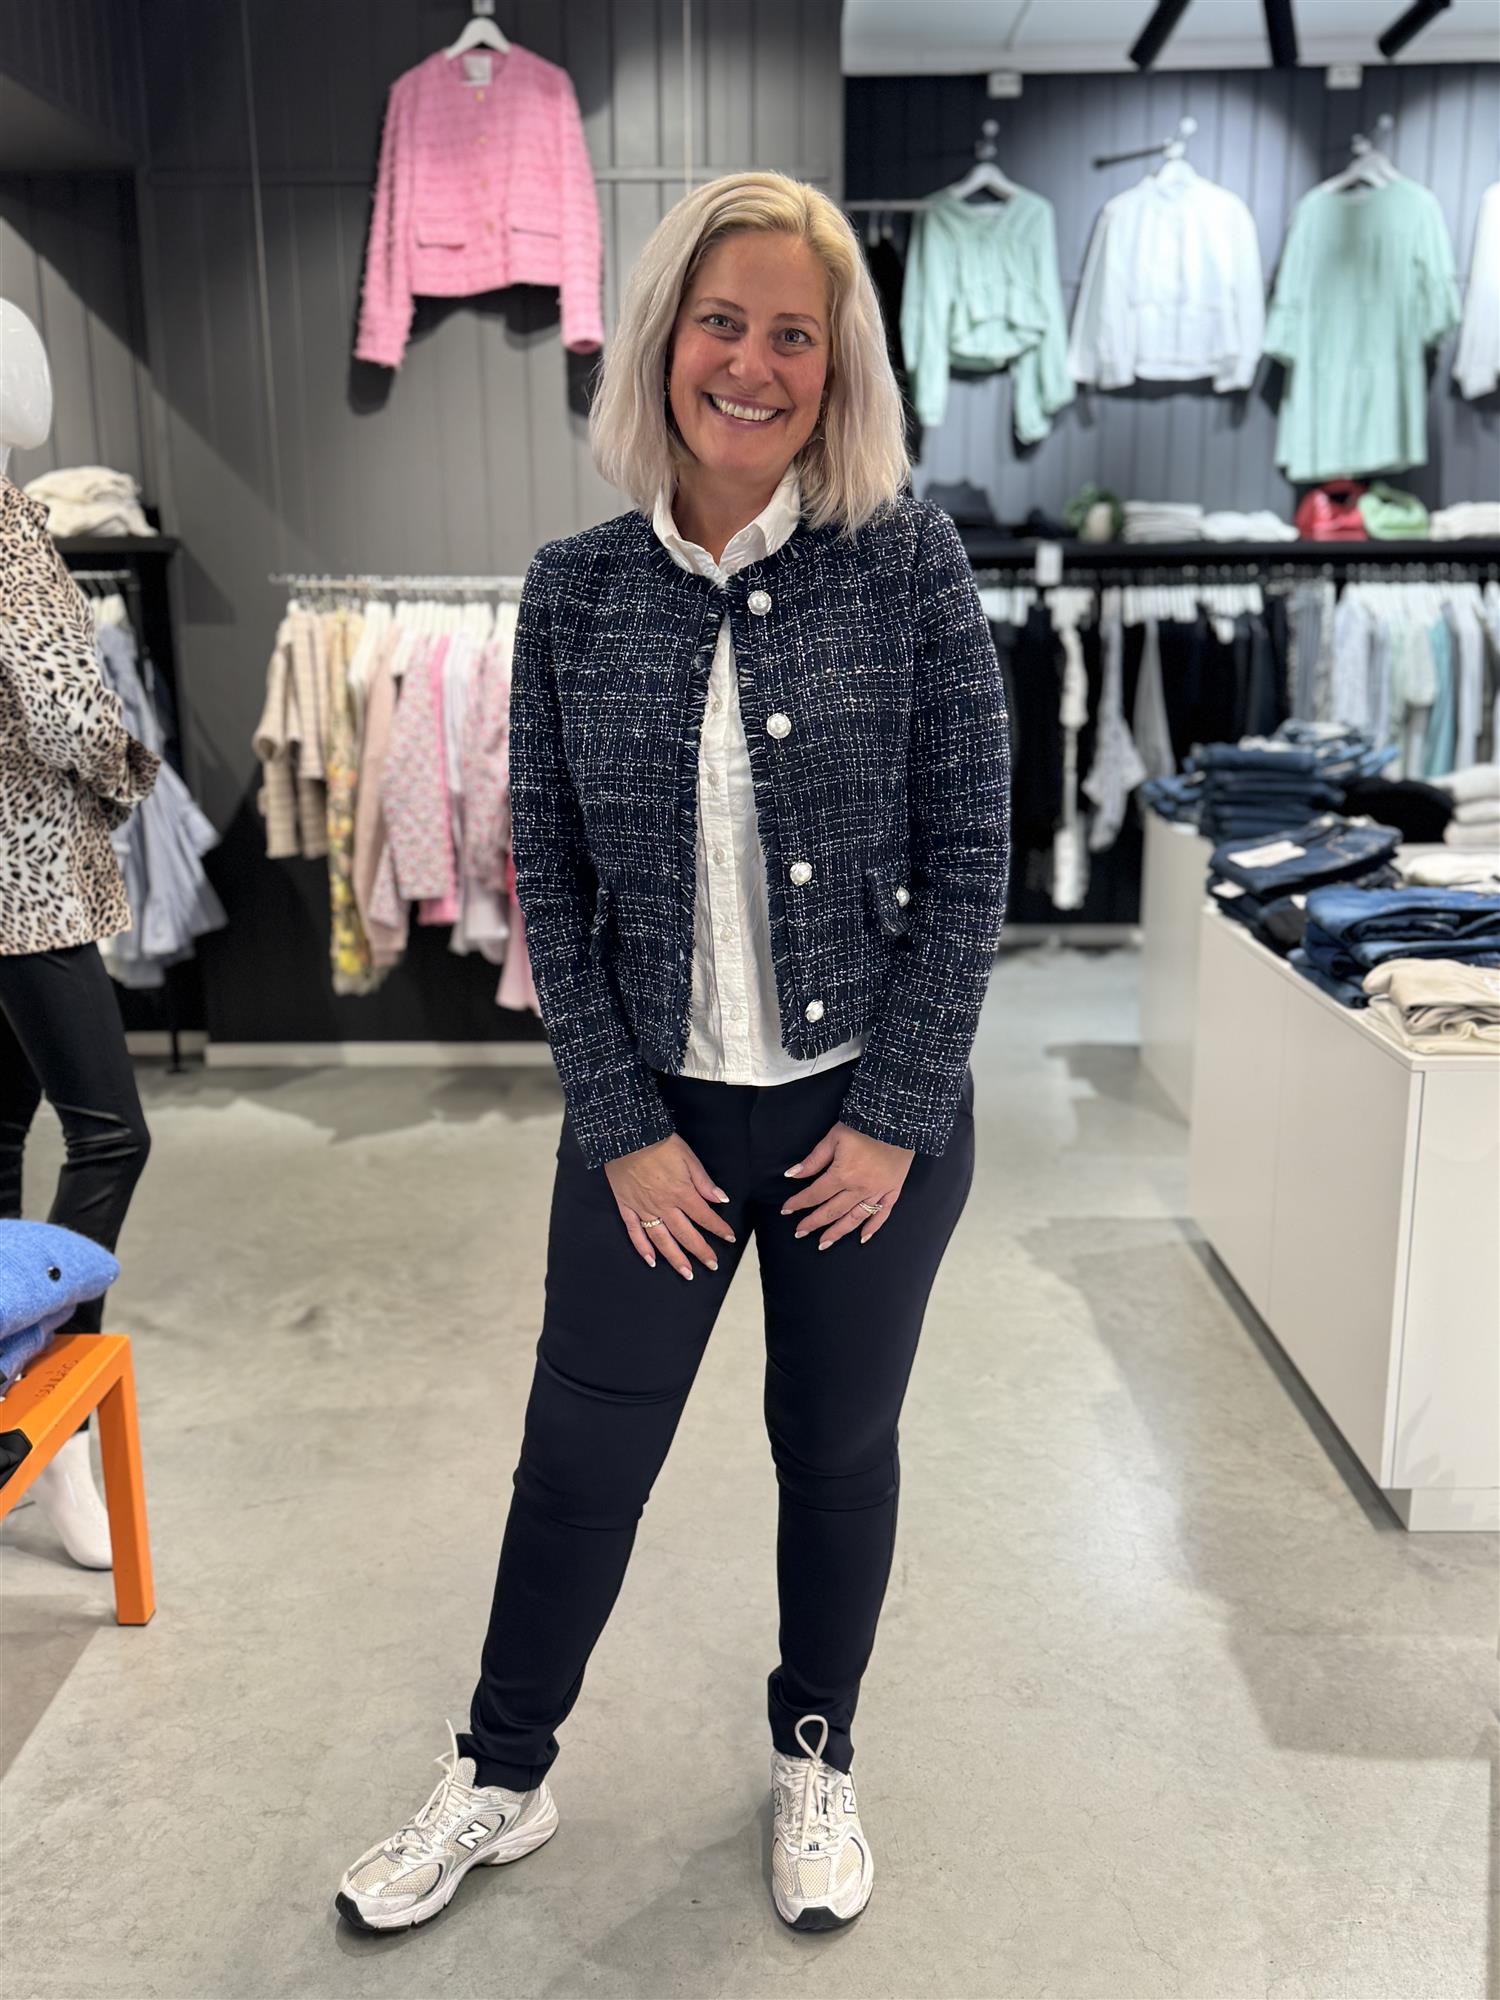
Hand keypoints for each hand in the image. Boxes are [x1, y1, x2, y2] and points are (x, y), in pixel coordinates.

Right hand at [604, 1133, 735, 1279]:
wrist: (626, 1136)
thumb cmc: (659, 1143)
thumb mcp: (688, 1157)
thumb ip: (704, 1181)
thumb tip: (721, 1199)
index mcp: (681, 1193)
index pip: (704, 1217)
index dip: (719, 1229)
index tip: (729, 1238)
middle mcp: (663, 1206)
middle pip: (685, 1234)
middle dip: (701, 1251)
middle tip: (712, 1265)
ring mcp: (643, 1209)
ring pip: (662, 1240)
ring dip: (676, 1258)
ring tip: (687, 1273)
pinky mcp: (626, 1207)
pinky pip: (634, 1232)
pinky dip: (643, 1249)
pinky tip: (652, 1261)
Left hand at [781, 1122, 913, 1249]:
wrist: (897, 1120)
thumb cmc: (863, 1126)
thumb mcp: (833, 1138)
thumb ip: (813, 1160)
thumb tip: (792, 1174)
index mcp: (842, 1175)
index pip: (815, 1194)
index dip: (798, 1203)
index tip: (786, 1209)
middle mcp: (859, 1189)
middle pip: (832, 1211)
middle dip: (814, 1223)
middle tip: (799, 1233)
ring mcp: (878, 1192)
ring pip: (854, 1218)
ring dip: (837, 1232)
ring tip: (823, 1243)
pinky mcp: (893, 1190)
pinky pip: (882, 1214)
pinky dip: (872, 1228)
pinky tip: (862, 1238)